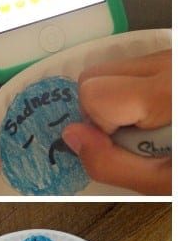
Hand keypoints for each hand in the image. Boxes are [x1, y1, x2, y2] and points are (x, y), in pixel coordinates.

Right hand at [62, 50, 170, 193]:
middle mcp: (170, 64)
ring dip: (117, 102)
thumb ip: (109, 163)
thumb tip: (73, 137)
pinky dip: (134, 94)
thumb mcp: (161, 182)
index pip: (92, 93)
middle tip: (130, 137)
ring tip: (150, 127)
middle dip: (100, 110)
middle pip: (94, 75)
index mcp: (165, 94)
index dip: (97, 126)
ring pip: (111, 70)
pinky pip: (133, 70)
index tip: (122, 144)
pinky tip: (158, 116)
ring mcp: (173, 57)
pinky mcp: (174, 59)